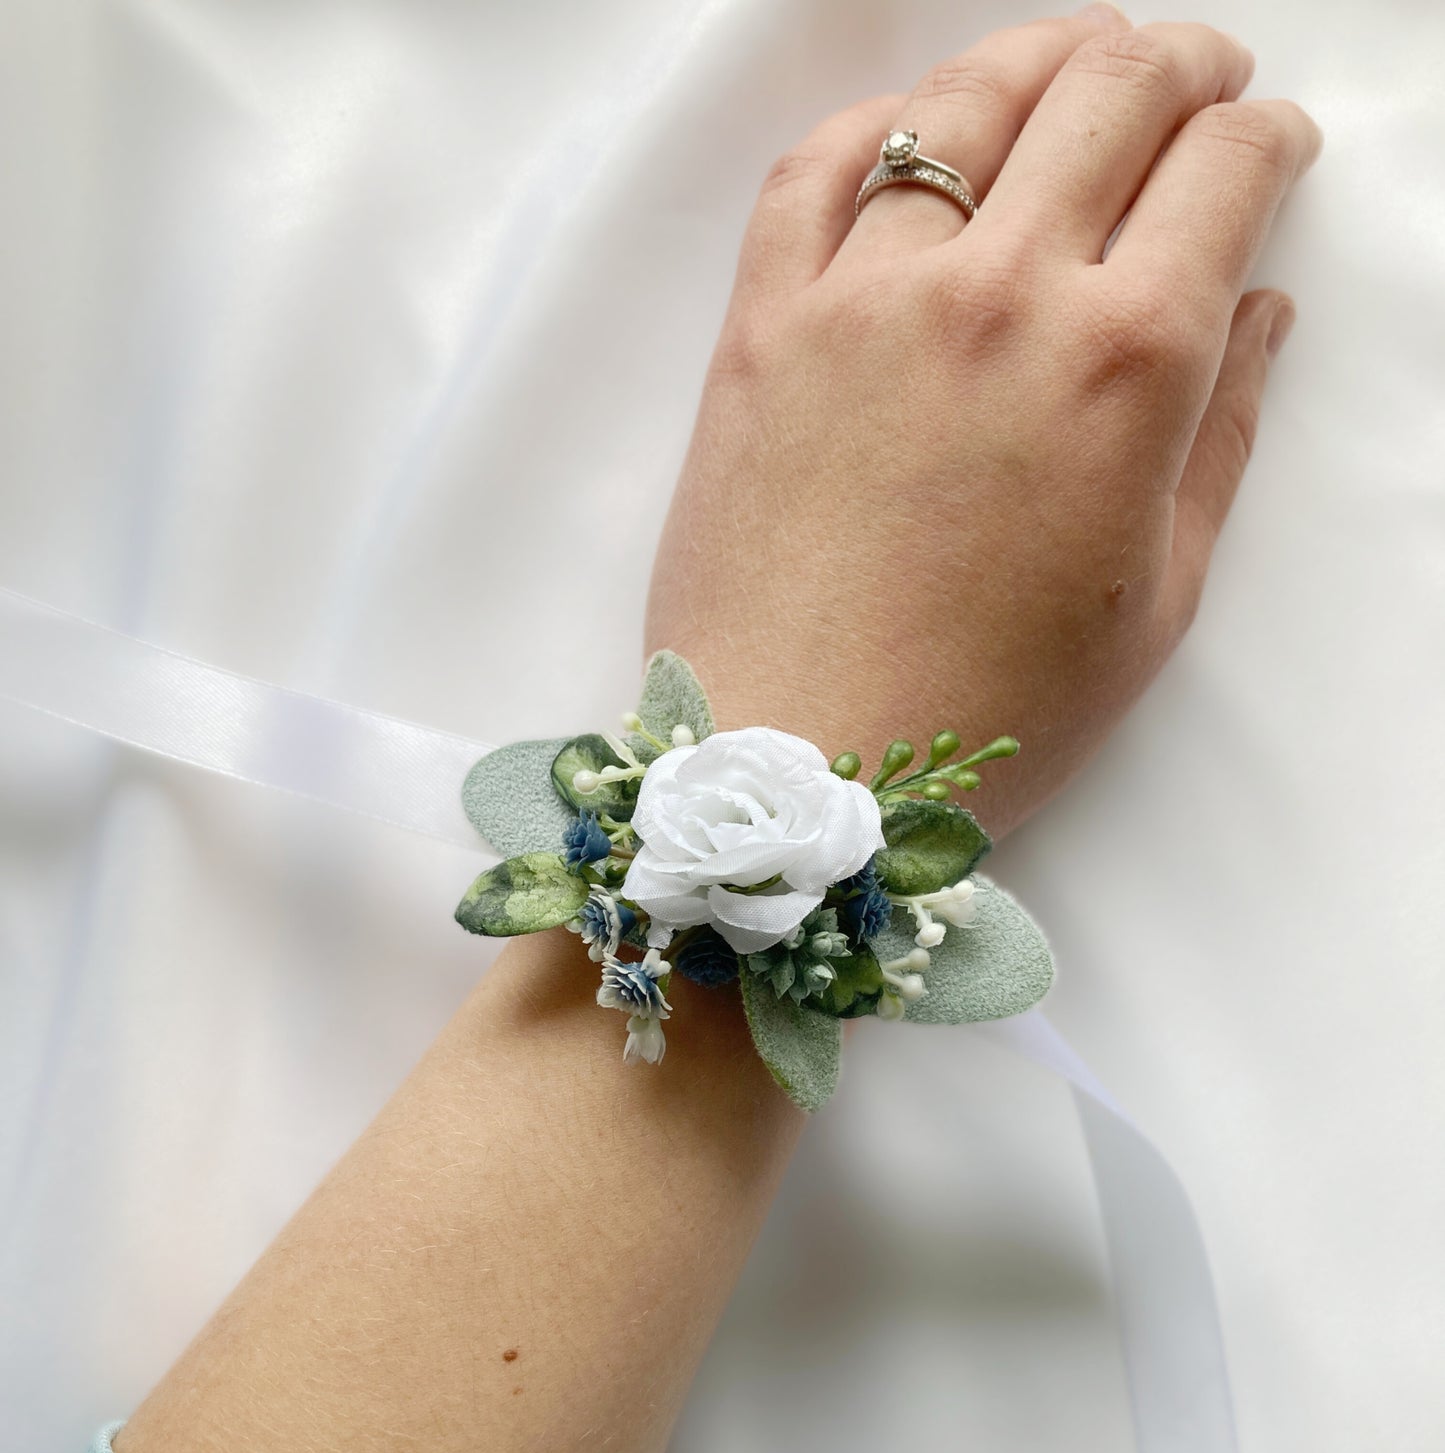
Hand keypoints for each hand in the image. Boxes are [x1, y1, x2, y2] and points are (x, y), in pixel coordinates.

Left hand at [644, 9, 1320, 832]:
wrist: (799, 770)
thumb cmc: (996, 715)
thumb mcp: (1158, 599)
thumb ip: (1221, 437)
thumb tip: (1260, 311)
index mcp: (1125, 364)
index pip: (1223, 172)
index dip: (1268, 139)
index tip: (1273, 149)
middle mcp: (1001, 293)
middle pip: (1111, 92)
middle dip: (1182, 64)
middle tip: (1201, 78)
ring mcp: (868, 297)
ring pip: (968, 100)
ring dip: (1048, 54)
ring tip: (1080, 61)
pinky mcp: (763, 326)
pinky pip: (816, 168)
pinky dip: (880, 121)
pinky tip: (919, 127)